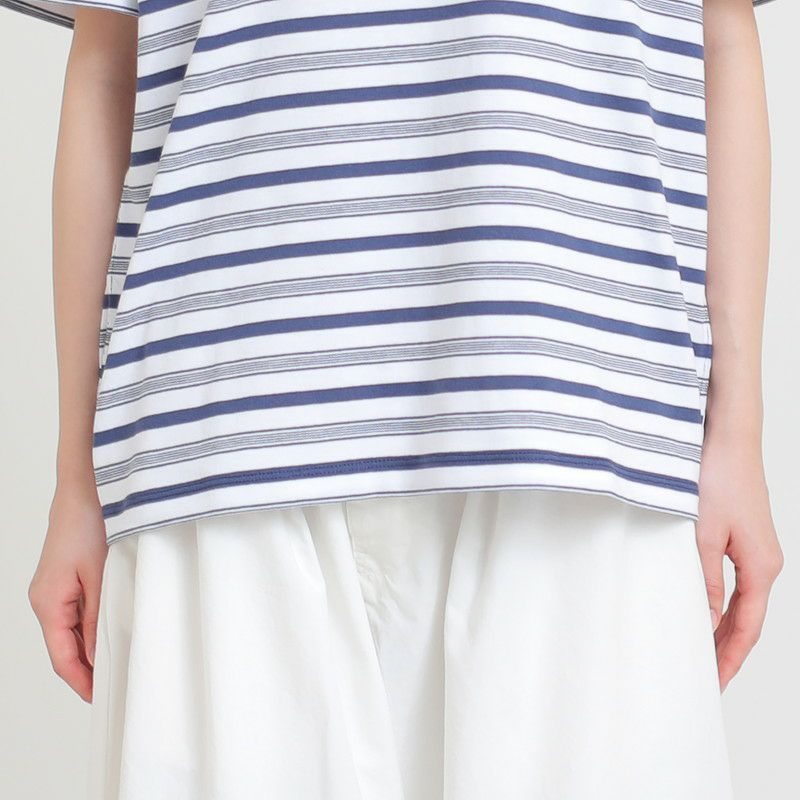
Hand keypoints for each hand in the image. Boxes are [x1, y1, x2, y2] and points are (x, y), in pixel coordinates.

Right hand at [28, 482, 107, 702]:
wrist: (84, 491)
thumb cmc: (90, 526)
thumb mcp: (100, 575)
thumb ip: (98, 617)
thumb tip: (99, 655)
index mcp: (48, 603)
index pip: (62, 657)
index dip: (82, 681)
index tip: (101, 698)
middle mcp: (45, 601)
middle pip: (64, 648)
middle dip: (88, 670)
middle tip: (116, 686)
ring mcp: (53, 591)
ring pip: (70, 633)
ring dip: (91, 649)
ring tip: (117, 665)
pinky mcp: (65, 581)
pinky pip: (75, 615)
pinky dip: (90, 629)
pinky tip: (110, 633)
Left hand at [696, 432, 782, 690]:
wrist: (727, 439)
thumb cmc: (718, 479)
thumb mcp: (703, 535)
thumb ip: (704, 579)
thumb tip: (705, 618)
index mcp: (761, 568)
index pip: (746, 628)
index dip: (729, 659)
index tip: (713, 683)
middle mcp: (764, 563)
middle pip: (747, 620)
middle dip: (727, 650)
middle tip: (703, 677)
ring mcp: (755, 551)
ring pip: (741, 603)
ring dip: (723, 629)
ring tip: (701, 653)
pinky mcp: (742, 538)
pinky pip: (735, 583)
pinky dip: (721, 603)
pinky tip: (703, 610)